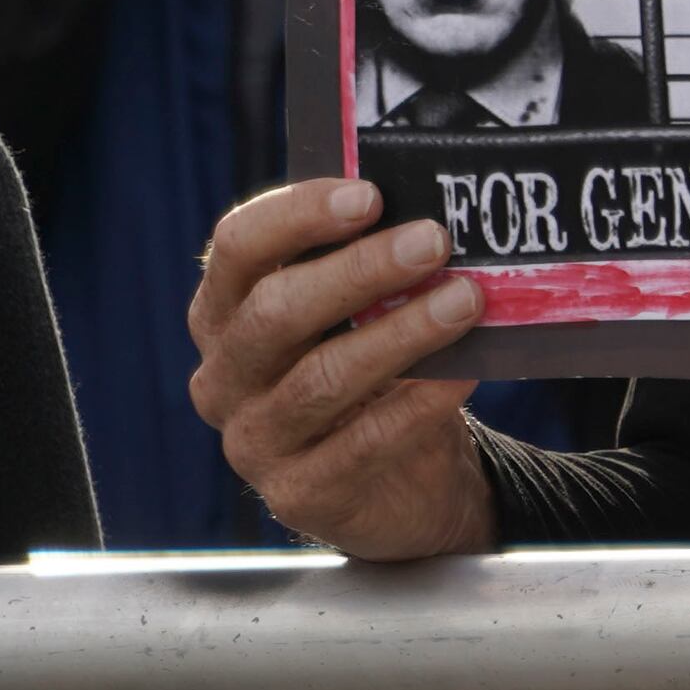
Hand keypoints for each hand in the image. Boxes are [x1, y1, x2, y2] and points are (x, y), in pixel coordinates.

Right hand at [185, 179, 498, 559]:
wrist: (404, 489)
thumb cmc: (378, 377)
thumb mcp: (362, 318)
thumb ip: (370, 268)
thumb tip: (429, 208)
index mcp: (225, 315)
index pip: (237, 248)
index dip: (297, 215)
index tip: (370, 195)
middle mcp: (224, 377)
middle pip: (274, 313)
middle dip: (358, 271)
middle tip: (432, 241)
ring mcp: (254, 441)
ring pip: (321, 378)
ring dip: (400, 333)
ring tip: (465, 300)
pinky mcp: (299, 494)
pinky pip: (363, 442)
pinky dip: (419, 401)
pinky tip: (464, 373)